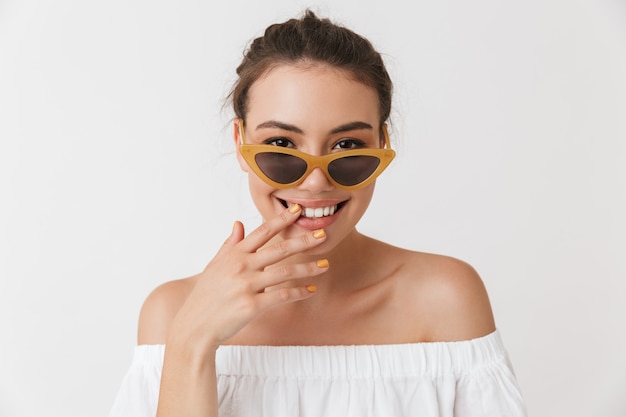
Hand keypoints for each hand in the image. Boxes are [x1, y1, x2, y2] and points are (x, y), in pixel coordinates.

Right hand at [167, 204, 327, 349]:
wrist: (194, 327)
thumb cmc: (205, 296)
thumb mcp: (214, 266)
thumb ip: (229, 245)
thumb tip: (239, 223)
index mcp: (234, 254)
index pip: (262, 231)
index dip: (282, 219)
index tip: (298, 210)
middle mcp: (241, 266)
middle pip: (279, 249)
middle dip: (304, 241)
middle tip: (323, 236)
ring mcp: (246, 285)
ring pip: (285, 272)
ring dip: (308, 269)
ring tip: (325, 266)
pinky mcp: (252, 306)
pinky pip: (282, 296)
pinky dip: (299, 293)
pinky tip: (311, 291)